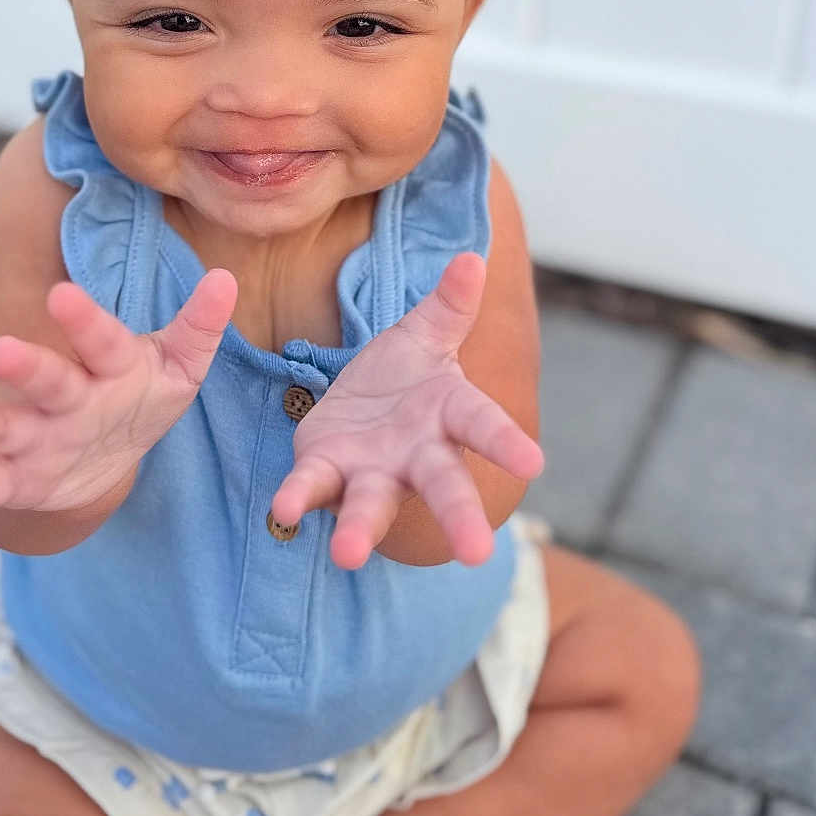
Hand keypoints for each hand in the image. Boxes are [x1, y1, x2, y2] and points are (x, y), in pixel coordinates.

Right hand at [0, 268, 236, 545]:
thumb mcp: (176, 366)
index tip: (61, 296)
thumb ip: (199, 327)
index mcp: (107, 363)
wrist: (102, 450)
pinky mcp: (12, 475)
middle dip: (22, 366)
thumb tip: (226, 280)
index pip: (98, 339)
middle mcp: (63, 395)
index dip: (83, 320)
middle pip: (44, 378)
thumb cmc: (140, 392)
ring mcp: (31, 433)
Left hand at [269, 251, 542, 569]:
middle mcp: (417, 455)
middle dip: (457, 515)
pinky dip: (298, 499)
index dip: (507, 443)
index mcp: (450, 414)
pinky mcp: (326, 474)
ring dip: (361, 530)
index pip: (484, 426)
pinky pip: (312, 489)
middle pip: (441, 484)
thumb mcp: (423, 334)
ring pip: (372, 504)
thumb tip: (472, 260)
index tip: (533, 463)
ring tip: (348, 555)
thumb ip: (448, 305)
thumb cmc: (404, 375)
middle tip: (477, 554)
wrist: (356, 403)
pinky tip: (282, 513)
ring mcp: (373, 472)